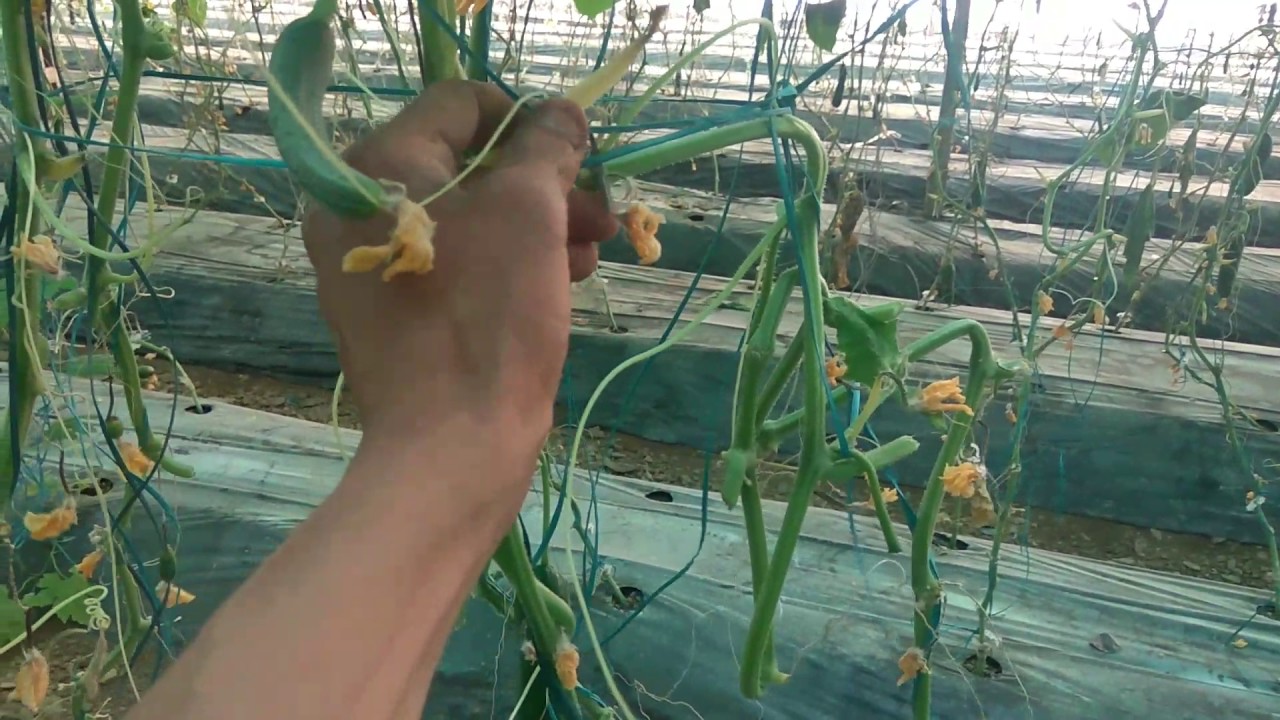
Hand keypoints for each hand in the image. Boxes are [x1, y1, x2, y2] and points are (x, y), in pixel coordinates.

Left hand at [302, 80, 618, 461]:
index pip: (458, 103)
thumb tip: (561, 113)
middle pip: (468, 163)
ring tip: (594, 253)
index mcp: (375, 167)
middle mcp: (359, 208)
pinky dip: (511, 261)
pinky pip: (459, 261)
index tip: (580, 152)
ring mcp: (375, 264)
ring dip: (540, 224)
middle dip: (544, 183)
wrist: (454, 445)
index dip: (528, 118)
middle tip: (601, 212)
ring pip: (471, 216)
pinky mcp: (397, 310)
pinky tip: (565, 280)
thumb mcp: (529, 213)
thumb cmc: (488, 317)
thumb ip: (547, 147)